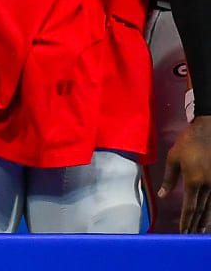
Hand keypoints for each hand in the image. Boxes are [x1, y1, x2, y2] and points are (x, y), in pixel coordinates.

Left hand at [161, 115, 210, 232]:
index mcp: (193, 181)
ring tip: (200, 232)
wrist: (209, 131)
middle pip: (201, 211)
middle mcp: (207, 186)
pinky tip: (210, 218)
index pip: (189, 207)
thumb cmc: (188, 143)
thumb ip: (168, 179)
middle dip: (195, 225)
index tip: (183, 232)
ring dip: (205, 221)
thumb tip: (163, 196)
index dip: (186, 221)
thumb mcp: (173, 158)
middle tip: (190, 237)